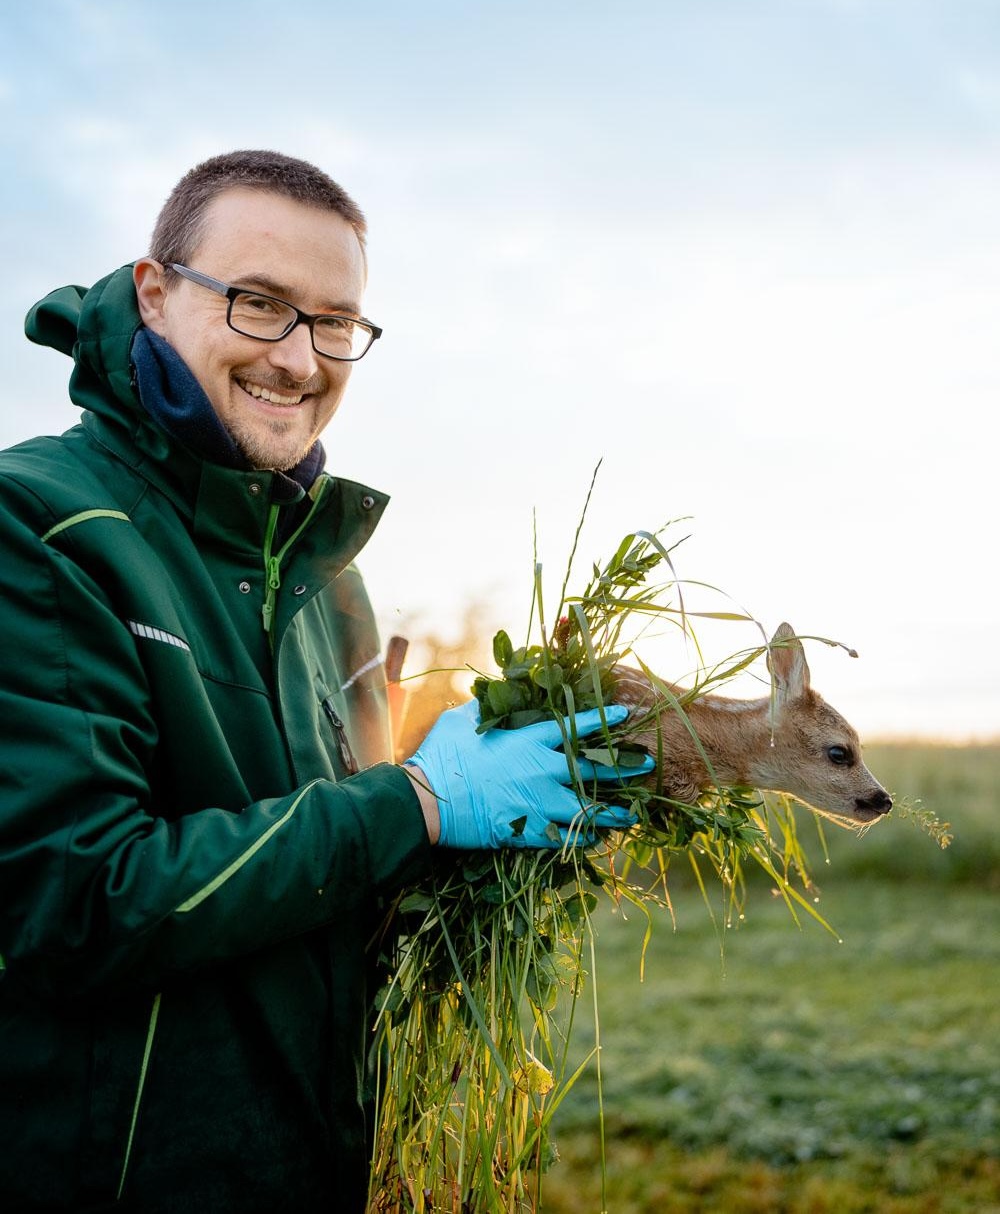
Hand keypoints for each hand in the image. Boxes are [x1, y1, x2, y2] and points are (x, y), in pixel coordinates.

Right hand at [405, 700, 650, 849]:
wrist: (429, 800)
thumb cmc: (442, 755)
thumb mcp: (462, 720)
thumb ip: (485, 709)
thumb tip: (492, 696)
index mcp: (527, 740)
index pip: (572, 727)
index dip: (600, 721)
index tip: (625, 716)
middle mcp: (539, 769)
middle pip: (592, 768)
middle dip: (624, 766)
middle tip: (648, 765)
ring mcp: (536, 801)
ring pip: (586, 808)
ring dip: (613, 812)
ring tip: (633, 815)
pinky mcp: (526, 828)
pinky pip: (564, 834)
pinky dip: (581, 836)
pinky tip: (596, 837)